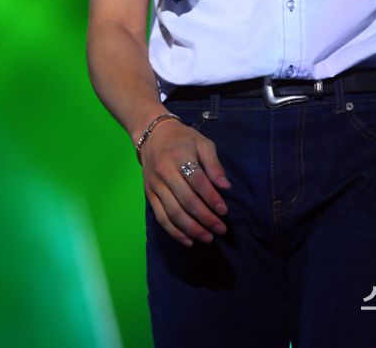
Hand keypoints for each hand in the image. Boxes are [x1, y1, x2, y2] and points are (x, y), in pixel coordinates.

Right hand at [140, 120, 231, 246]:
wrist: (153, 136)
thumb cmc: (183, 139)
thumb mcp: (202, 143)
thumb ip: (214, 164)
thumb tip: (226, 186)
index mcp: (179, 157)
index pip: (196, 180)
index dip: (211, 197)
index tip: (224, 210)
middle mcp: (164, 173)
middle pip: (185, 200)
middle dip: (205, 217)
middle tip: (221, 229)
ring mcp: (155, 186)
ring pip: (172, 213)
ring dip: (191, 229)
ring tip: (208, 237)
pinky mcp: (149, 196)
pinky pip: (161, 218)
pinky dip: (175, 232)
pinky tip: (189, 240)